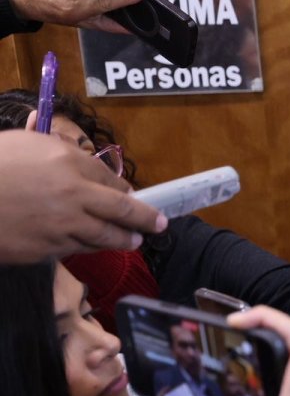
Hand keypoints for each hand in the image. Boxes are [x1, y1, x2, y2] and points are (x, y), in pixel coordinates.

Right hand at [0, 130, 165, 263]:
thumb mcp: (24, 144)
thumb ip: (56, 148)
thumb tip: (80, 154)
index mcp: (69, 164)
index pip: (113, 181)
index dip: (128, 192)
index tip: (136, 198)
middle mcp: (72, 197)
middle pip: (122, 212)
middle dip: (146, 220)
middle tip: (159, 225)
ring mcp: (59, 228)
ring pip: (102, 238)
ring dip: (122, 240)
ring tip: (132, 240)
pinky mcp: (43, 252)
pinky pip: (74, 250)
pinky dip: (87, 248)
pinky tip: (91, 246)